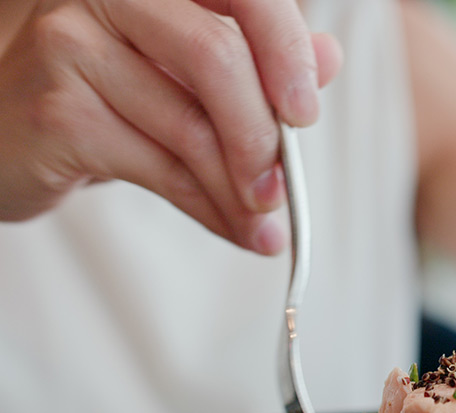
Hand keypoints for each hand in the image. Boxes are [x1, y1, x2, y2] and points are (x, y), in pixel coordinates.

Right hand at [0, 0, 340, 253]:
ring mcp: (73, 46)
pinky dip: (209, 209)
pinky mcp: (57, 109)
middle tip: (284, 191)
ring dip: (241, 191)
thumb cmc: (112, 101)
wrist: (11, 137)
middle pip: (216, 58)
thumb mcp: (189, 78)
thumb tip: (329, 59)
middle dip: (262, 136)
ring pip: (191, 126)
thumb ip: (257, 66)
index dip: (285, 48)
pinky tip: (234, 230)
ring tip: (267, 228)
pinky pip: (161, 169)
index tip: (306, 114)